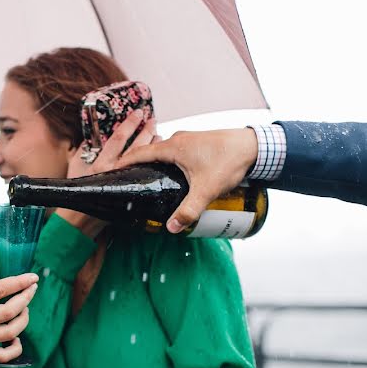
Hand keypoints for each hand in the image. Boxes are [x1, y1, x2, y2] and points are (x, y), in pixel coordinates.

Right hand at [0, 273, 38, 367]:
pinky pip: (4, 355)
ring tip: (24, 310)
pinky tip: (16, 337)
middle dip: (26, 298)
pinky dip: (16, 347)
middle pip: (9, 310)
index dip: (19, 282)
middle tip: (31, 290)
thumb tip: (1, 284)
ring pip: (11, 331)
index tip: (32, 277)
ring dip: (24, 318)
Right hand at [59, 110, 158, 236]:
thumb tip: (90, 136)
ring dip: (154, 145)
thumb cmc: (77, 191)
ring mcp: (128, 180)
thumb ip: (83, 149)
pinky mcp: (135, 191)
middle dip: (147, 131)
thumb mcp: (75, 166)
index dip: (129, 123)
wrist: (83, 220)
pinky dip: (154, 161)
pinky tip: (160, 158)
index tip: (138, 112)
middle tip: (153, 120)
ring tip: (159, 135)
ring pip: (146, 158)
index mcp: (103, 162)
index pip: (120, 138)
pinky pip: (148, 171)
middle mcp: (117, 170)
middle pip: (138, 146)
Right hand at [118, 128, 257, 232]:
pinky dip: (168, 160)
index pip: (139, 153)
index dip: (124, 162)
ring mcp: (189, 139)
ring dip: (154, 162)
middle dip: (136, 164)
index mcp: (173, 148)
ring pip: (164, 151)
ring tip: (147, 178)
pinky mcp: (199, 143)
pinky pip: (176, 151)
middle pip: (150, 151)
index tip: (111, 171)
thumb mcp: (206, 189)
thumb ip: (188, 210)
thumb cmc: (229, 162)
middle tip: (127, 179)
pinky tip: (173, 174)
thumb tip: (171, 228)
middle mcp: (178, 140)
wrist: (256, 146)